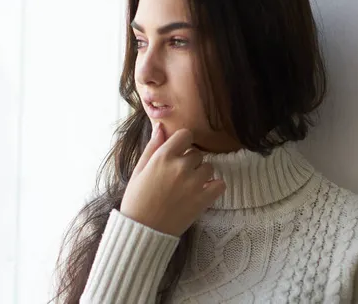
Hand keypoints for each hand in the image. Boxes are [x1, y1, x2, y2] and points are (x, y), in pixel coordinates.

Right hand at [120, 122, 226, 236]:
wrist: (142, 231)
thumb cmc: (136, 200)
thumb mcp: (139, 170)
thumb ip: (152, 147)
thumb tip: (161, 127)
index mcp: (163, 157)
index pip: (185, 135)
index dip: (183, 143)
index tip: (178, 152)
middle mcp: (180, 167)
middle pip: (197, 153)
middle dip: (190, 161)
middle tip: (178, 176)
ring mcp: (193, 183)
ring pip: (208, 167)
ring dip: (201, 174)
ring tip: (188, 186)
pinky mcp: (202, 200)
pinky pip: (220, 185)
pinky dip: (214, 187)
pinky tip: (202, 192)